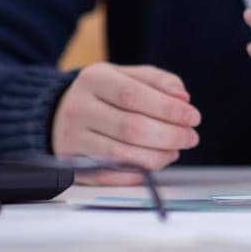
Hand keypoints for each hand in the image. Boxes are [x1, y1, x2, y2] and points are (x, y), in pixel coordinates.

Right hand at [50, 63, 200, 184]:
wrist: (57, 113)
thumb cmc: (103, 94)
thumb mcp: (127, 75)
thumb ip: (157, 81)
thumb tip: (183, 98)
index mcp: (94, 79)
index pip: (134, 96)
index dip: (168, 109)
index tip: (193, 117)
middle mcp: (79, 108)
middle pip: (131, 128)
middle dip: (170, 135)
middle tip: (191, 137)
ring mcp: (72, 139)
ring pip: (121, 155)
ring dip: (157, 157)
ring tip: (175, 150)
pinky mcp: (71, 165)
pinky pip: (110, 175)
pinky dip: (138, 173)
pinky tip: (154, 164)